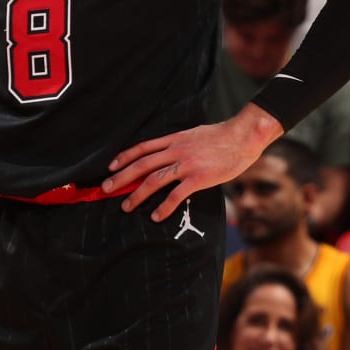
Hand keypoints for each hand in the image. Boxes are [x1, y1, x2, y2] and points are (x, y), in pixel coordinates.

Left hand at [104, 105, 281, 220]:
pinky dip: (163, 207)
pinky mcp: (198, 178)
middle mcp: (176, 150)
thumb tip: (169, 151)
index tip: (111, 166)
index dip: (124, 157)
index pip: (143, 147)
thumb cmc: (223, 136)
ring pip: (153, 180)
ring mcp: (186, 164)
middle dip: (121, 177)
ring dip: (136, 194)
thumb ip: (180, 143)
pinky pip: (175, 194)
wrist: (243, 136)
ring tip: (126, 206)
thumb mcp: (195, 133)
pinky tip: (155, 216)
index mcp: (175, 139)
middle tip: (106, 188)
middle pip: (141, 164)